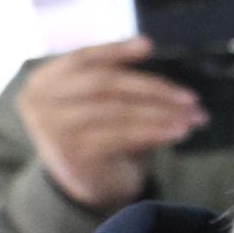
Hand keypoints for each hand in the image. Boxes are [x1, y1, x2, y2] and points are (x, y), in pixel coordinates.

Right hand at [16, 39, 204, 210]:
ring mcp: (56, 130)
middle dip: (152, 87)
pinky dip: (156, 131)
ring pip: (118, 110)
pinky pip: (124, 136)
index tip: (148, 45)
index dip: (115, 49)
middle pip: (104, 83)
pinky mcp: (76, 154)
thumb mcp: (96, 102)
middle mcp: (41, 103)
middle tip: (189, 96)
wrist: (86, 187)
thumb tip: (146, 46)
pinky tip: (178, 131)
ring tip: (192, 116)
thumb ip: (113, 78)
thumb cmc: (96, 135)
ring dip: (162, 112)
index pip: (81, 58)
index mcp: (42, 82)